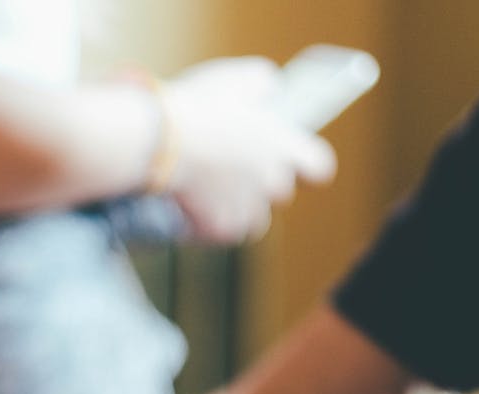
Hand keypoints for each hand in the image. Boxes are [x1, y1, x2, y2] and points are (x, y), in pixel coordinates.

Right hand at [163, 56, 336, 243]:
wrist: (158, 139)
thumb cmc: (198, 105)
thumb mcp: (239, 77)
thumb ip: (265, 84)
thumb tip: (270, 90)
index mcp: (283, 147)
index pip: (320, 169)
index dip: (306, 167)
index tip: (291, 163)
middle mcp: (272, 183)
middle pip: (280, 194)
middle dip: (260, 185)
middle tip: (233, 169)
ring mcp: (246, 209)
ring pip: (251, 219)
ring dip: (236, 208)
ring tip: (209, 191)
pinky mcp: (219, 228)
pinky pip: (220, 232)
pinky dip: (207, 224)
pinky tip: (190, 207)